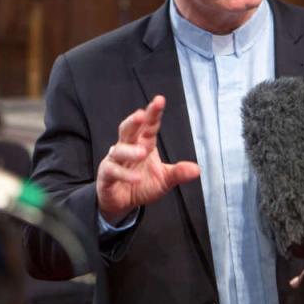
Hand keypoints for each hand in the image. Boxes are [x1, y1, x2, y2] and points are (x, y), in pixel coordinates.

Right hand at [96, 95, 200, 223]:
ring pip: (119, 150)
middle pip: (129, 130)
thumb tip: (197, 170)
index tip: (159, 100)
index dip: (153, 113)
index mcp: (144, 143)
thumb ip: (178, 173)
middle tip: (141, 115)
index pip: (149, 125)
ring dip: (131, 150)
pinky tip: (136, 178)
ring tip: (142, 152)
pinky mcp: (106, 174)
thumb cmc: (142, 184)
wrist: (122, 202)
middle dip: (134, 121)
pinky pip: (113, 171)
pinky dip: (124, 174)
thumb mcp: (164, 180)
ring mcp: (116, 160)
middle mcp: (129, 147)